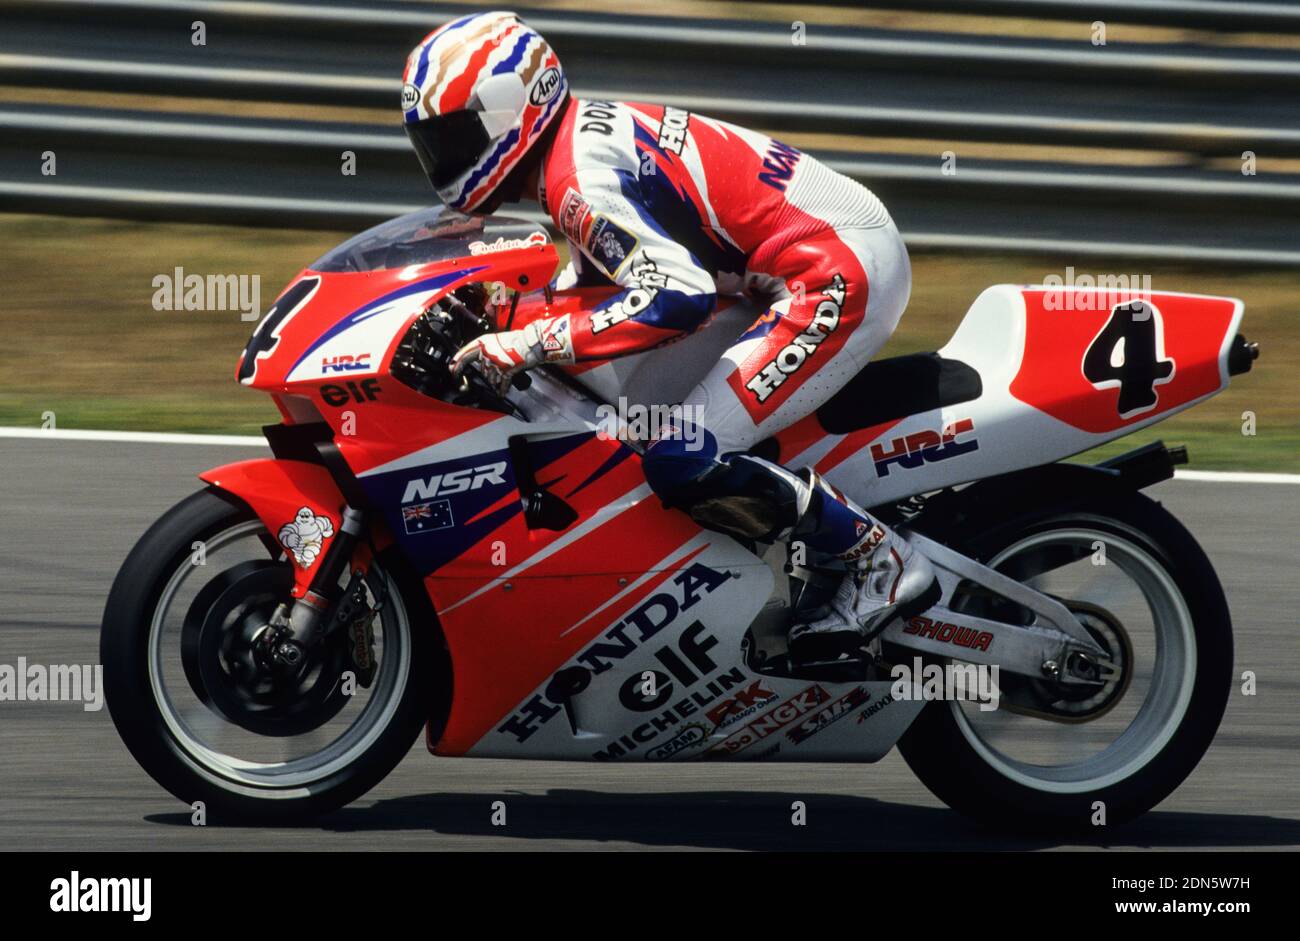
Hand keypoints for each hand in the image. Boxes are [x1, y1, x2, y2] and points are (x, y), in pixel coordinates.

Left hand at [451, 316, 572, 392]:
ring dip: (495, 381)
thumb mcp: (497, 340)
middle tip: (465, 383)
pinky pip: (502, 383)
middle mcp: (488, 351)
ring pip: (490, 377)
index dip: (457, 363)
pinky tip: (501, 393)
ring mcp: (496, 361)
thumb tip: (480, 360)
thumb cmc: (518, 340)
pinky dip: (502, 389)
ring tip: (500, 379)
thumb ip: (487, 348)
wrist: (532, 342)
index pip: (465, 353)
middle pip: (480, 369)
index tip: (452, 369)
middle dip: (481, 376)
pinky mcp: (506, 370)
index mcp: (484, 342)